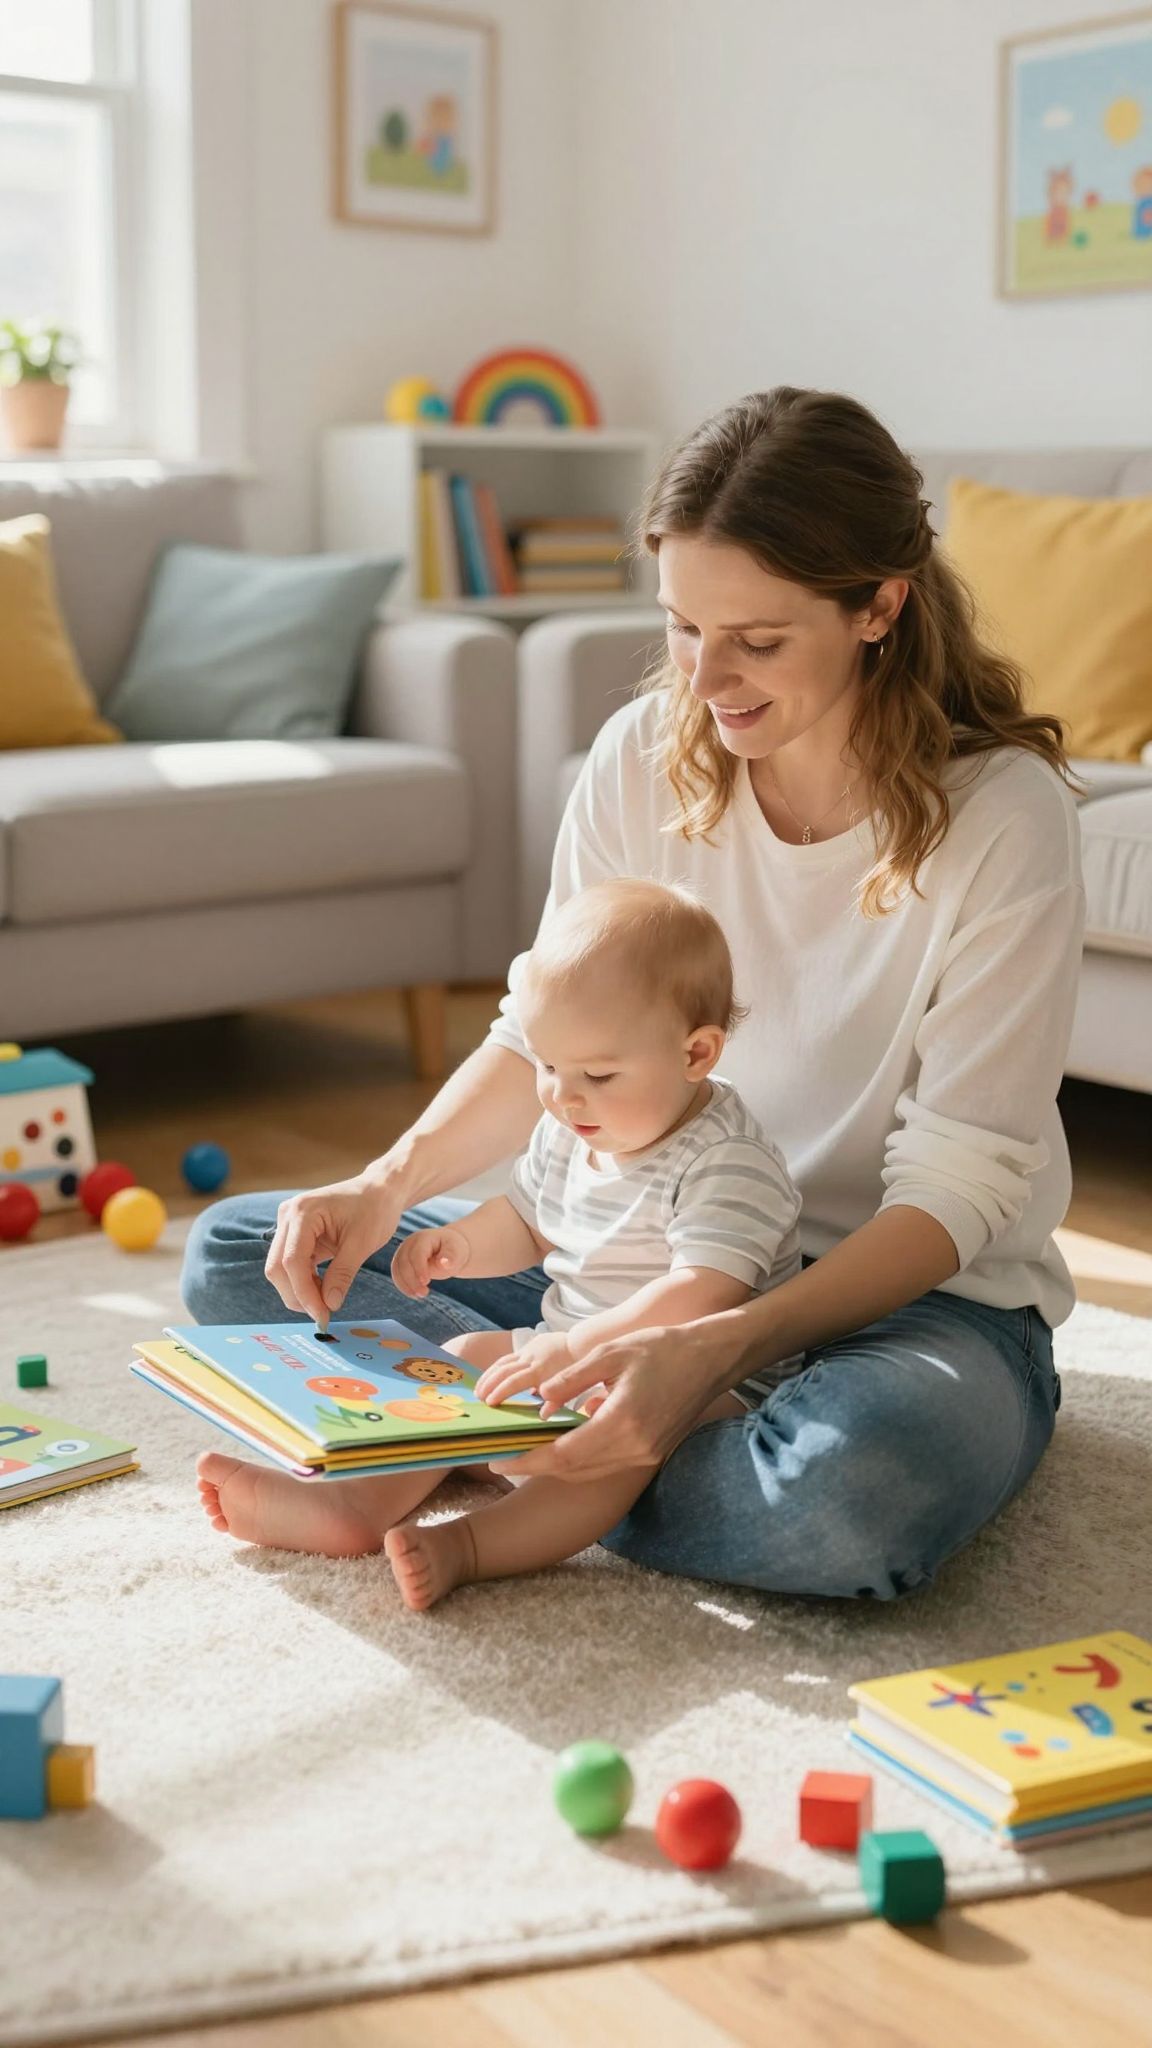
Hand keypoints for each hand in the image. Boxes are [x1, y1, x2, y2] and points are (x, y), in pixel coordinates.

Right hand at [264, 1173, 400, 1322]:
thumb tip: (329, 1305)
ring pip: (280, 1268)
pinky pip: (291, 1264)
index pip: (292, 1261)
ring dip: (299, 1290)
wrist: (379, 1191)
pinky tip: (323, 1289)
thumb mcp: (363, 1243)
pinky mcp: (294, 1234)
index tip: (322, 1315)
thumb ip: (343, 1274)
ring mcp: (288, 1224)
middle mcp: (288, 1215)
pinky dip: (304, 1281)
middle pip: (278, 1266)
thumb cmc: (375, 1209)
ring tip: (326, 1302)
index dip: (304, 1292)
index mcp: (303, 1211)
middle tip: (322, 1315)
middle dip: (297, 1295)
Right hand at [390, 1224, 471, 1299]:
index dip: (419, 1268)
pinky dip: (404, 1286)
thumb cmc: (454, 1250)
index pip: (417, 1253)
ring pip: (397, 1269)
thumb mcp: (458, 1252)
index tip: (426, 1282)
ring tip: (420, 1295)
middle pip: (404, 1261)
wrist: (449, 1249)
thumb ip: (451, 1257)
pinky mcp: (400, 1262)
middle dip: (412, 1279)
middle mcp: (410, 1243)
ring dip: (406, 1285)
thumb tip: (443, 1263)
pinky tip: (414, 1294)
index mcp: (424, 1237)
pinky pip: (397, 1275)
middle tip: (424, 1293)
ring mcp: (403, 1252)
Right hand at [475, 1330, 575, 1407]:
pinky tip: (491, 1378)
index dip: (501, 1391)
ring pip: (503, 1362)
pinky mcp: (528, 1346)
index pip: (515, 1381)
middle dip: (488, 1384)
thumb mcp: (570, 1387)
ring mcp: (528, 1350)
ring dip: (488, 1375)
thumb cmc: (576, 1369)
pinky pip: (508, 1358)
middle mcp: (531, 1358)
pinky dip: (497, 1368)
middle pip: (504, 1370)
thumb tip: (543, 1416)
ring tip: (478, 1390)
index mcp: (541, 1370)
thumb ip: (556, 1401)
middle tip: (478, 1398)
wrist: (582, 1343)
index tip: (489, 1402)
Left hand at [490, 1316, 746, 1483]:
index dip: (527, 1459)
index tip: (498, 1457)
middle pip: (573, 1469)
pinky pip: (605, 1464)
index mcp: (623, 1422)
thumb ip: (572, 1379)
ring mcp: (645, 1455)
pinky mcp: (651, 1454)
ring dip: (554, 1464)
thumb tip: (539, 1401)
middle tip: (501, 1456)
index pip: (563, 1454)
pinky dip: (578, 1458)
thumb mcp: (611, 1354)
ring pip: (588, 1471)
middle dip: (533, 1466)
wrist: (710, 1358)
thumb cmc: (662, 1348)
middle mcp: (635, 1448)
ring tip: (523, 1451)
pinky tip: (560, 1442)